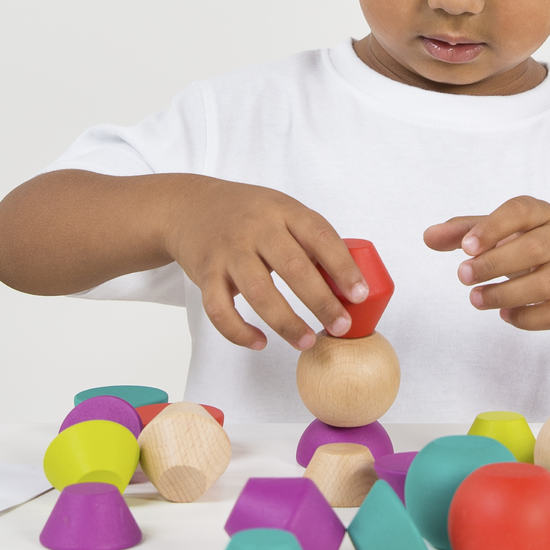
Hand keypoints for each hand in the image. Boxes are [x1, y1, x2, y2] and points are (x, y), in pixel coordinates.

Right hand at [166, 179, 366, 351]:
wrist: (189, 207)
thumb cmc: (247, 214)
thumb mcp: (280, 211)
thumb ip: (308, 241)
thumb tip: (346, 284)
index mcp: (283, 210)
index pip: (320, 237)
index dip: (344, 267)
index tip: (360, 295)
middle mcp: (256, 228)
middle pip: (294, 268)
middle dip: (322, 302)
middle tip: (341, 326)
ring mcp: (229, 251)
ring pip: (259, 292)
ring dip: (286, 322)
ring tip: (306, 341)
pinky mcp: (205, 274)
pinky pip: (220, 309)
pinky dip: (239, 331)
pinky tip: (259, 342)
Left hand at [424, 197, 549, 330]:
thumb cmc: (532, 250)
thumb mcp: (502, 234)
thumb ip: (464, 232)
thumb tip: (428, 237)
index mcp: (544, 214)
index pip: (521, 211)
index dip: (492, 228)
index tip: (465, 247)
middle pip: (534, 249)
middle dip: (494, 264)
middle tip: (462, 275)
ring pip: (544, 284)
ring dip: (505, 294)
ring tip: (475, 299)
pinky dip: (526, 318)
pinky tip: (505, 315)